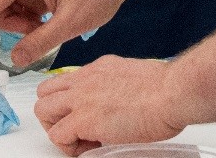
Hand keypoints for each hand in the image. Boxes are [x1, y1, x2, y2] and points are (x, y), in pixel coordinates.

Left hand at [34, 56, 184, 154]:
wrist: (172, 93)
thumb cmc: (167, 89)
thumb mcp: (134, 79)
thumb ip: (118, 88)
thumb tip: (118, 106)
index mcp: (100, 68)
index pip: (68, 82)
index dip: (71, 103)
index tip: (88, 116)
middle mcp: (86, 78)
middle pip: (46, 92)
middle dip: (54, 114)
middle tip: (73, 129)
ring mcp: (82, 97)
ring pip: (42, 110)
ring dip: (56, 127)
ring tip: (78, 139)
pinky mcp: (83, 118)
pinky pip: (57, 136)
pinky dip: (69, 147)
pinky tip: (90, 147)